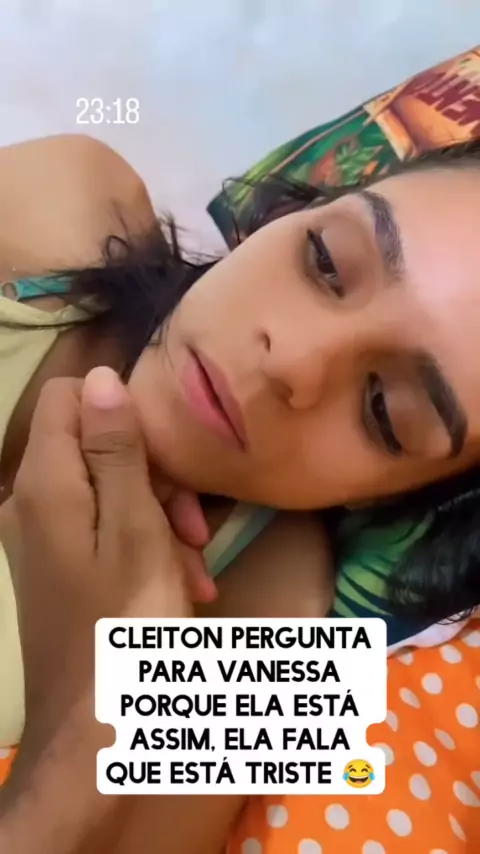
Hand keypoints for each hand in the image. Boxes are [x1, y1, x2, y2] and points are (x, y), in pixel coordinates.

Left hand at [1, 367, 206, 744]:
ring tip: (196, 567)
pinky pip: (102, 533)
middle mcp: (31, 504)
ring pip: (108, 492)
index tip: (168, 455)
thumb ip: (118, 451)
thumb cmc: (126, 624)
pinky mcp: (57, 569)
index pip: (73, 395)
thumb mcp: (136, 528)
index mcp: (45, 484)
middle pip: (96, 446)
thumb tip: (104, 377)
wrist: (93, 733)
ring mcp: (41, 540)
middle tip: (196, 527)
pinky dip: (143, 548)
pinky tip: (181, 585)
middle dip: (155, 478)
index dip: (125, 411)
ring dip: (160, 520)